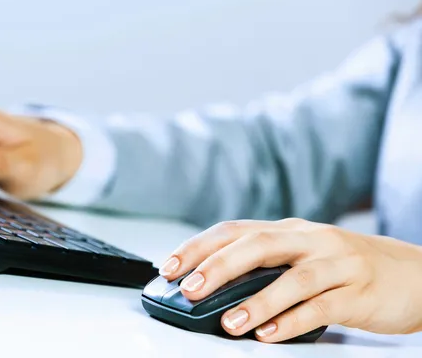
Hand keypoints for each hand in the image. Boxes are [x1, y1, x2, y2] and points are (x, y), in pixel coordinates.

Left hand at [158, 218, 421, 341]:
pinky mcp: (358, 292)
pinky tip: (268, 336)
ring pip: (292, 278)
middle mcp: (309, 239)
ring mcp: (336, 263)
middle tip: (189, 290)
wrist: (411, 272)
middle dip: (218, 267)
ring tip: (229, 322)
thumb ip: (262, 263)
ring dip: (256, 301)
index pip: (234, 231)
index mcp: (288, 229)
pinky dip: (292, 322)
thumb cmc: (344, 264)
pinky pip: (322, 307)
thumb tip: (209, 283)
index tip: (168, 268)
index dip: (198, 247)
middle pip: (258, 246)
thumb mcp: (301, 254)